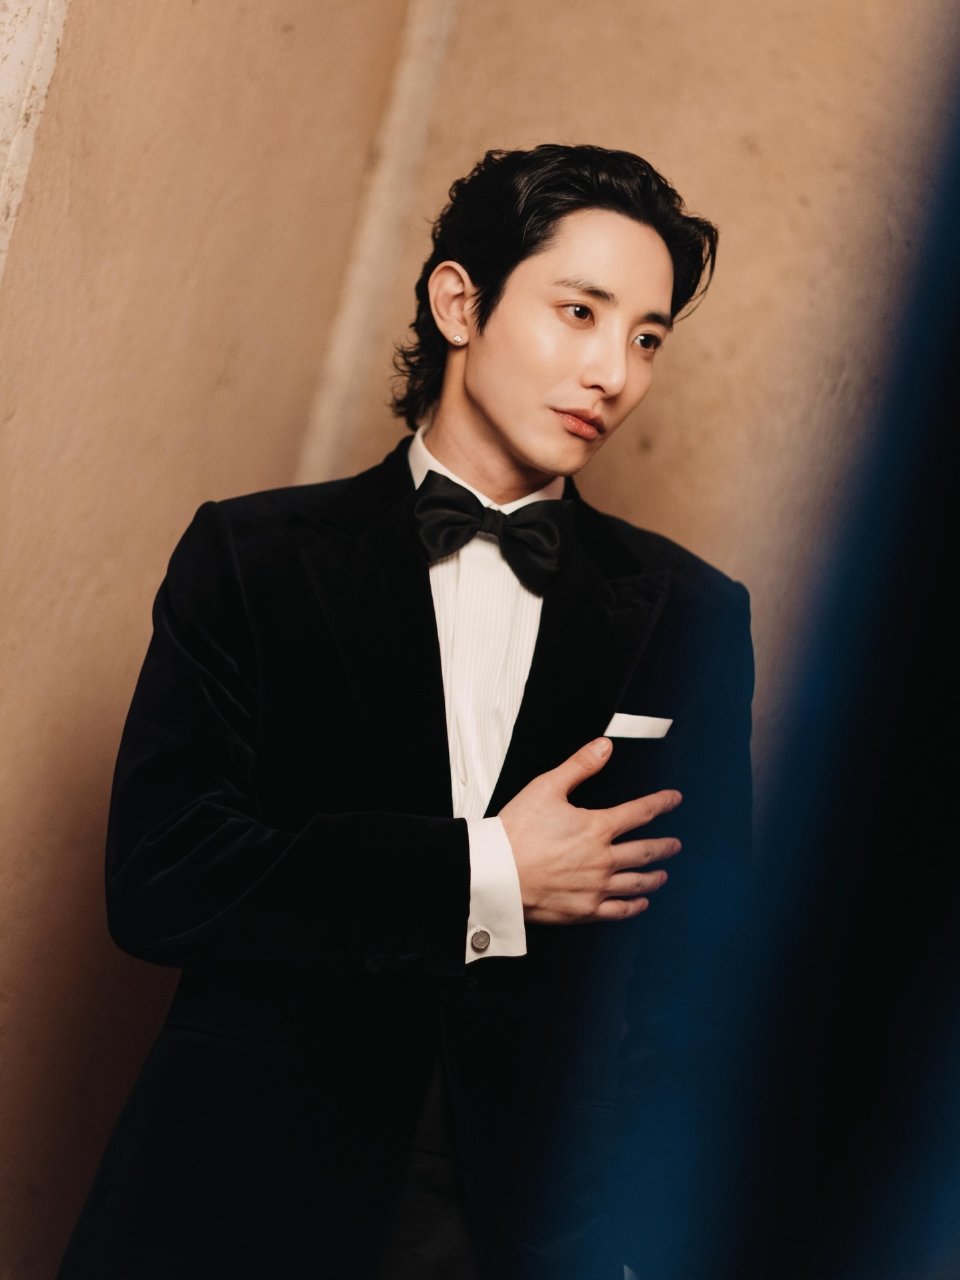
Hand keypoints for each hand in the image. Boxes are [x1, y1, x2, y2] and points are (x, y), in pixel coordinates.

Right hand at [499, 737, 681, 925]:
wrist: (495, 874)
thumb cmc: (515, 832)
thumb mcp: (546, 788)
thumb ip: (579, 765)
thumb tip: (604, 746)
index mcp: (596, 828)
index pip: (639, 812)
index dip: (661, 803)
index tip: (674, 799)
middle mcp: (602, 859)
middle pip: (645, 851)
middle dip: (665, 846)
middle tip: (675, 845)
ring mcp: (595, 887)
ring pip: (637, 882)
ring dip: (654, 876)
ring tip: (663, 874)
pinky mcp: (584, 910)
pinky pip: (618, 910)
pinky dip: (634, 905)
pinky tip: (640, 902)